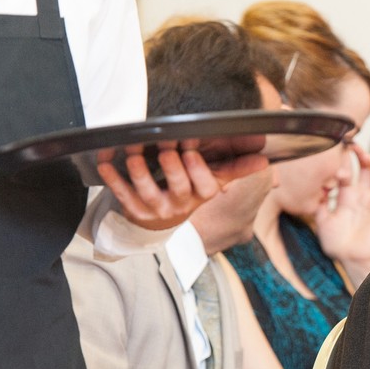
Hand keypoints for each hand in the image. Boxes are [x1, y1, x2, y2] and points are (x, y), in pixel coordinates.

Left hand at [97, 148, 268, 231]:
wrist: (159, 224)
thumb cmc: (188, 193)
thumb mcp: (212, 183)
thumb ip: (236, 168)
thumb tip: (265, 158)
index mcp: (201, 195)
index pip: (206, 186)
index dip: (197, 168)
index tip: (190, 149)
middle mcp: (181, 205)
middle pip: (178, 186)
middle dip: (171, 164)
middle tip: (164, 144)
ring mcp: (156, 209)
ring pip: (148, 191)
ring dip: (139, 169)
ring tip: (133, 151)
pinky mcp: (133, 210)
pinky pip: (121, 194)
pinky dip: (112, 178)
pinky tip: (104, 161)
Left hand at [314, 147, 369, 284]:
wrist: (351, 258)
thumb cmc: (336, 244)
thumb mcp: (321, 220)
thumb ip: (318, 203)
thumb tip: (314, 188)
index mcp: (347, 196)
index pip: (349, 170)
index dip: (346, 159)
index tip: (336, 150)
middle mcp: (362, 195)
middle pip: (366, 167)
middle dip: (361, 154)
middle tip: (352, 145)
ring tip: (366, 156)